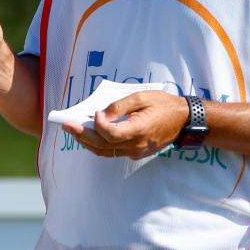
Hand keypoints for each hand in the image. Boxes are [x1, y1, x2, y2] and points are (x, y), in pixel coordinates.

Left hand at [62, 90, 189, 158]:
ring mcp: (137, 151)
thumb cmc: (163, 105)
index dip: (97, 124)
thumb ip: (120, 106)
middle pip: (102, 146)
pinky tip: (90, 136)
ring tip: (73, 131)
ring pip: (106, 152)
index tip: (96, 112)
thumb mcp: (142, 97)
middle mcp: (136, 145)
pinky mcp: (137, 152)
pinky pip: (114, 152)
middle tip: (66, 125)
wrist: (184, 120)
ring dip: (87, 142)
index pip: (109, 134)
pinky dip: (99, 145)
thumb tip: (101, 114)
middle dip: (81, 135)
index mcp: (138, 130)